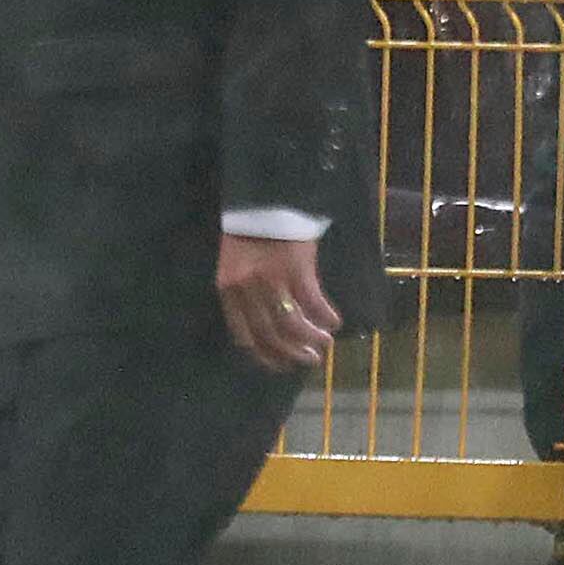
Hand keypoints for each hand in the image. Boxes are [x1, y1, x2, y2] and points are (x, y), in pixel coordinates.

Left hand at [218, 231, 340, 373]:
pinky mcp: (296, 269)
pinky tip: (335, 321)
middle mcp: (247, 290)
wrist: (265, 198)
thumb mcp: (237, 265)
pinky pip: (313, 303)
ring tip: (324, 344)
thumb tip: (268, 327)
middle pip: (269, 335)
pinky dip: (325, 316)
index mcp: (228, 290)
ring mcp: (271, 280)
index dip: (265, 356)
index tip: (282, 366)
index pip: (244, 336)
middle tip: (310, 360)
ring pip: (292, 325)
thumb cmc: (251, 231)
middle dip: (292, 353)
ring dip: (311, 339)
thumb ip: (246, 295)